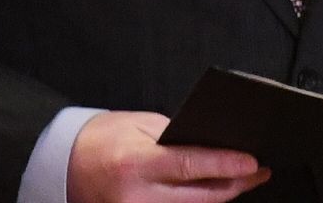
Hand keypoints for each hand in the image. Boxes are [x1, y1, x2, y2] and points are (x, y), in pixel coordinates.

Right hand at [66, 110, 270, 202]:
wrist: (64, 165)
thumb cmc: (103, 139)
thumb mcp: (140, 127)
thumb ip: (176, 139)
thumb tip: (215, 147)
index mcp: (136, 163)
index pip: (191, 166)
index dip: (225, 165)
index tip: (253, 163)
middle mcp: (137, 197)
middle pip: (199, 198)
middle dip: (233, 185)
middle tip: (258, 173)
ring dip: (218, 198)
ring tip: (240, 182)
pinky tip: (212, 193)